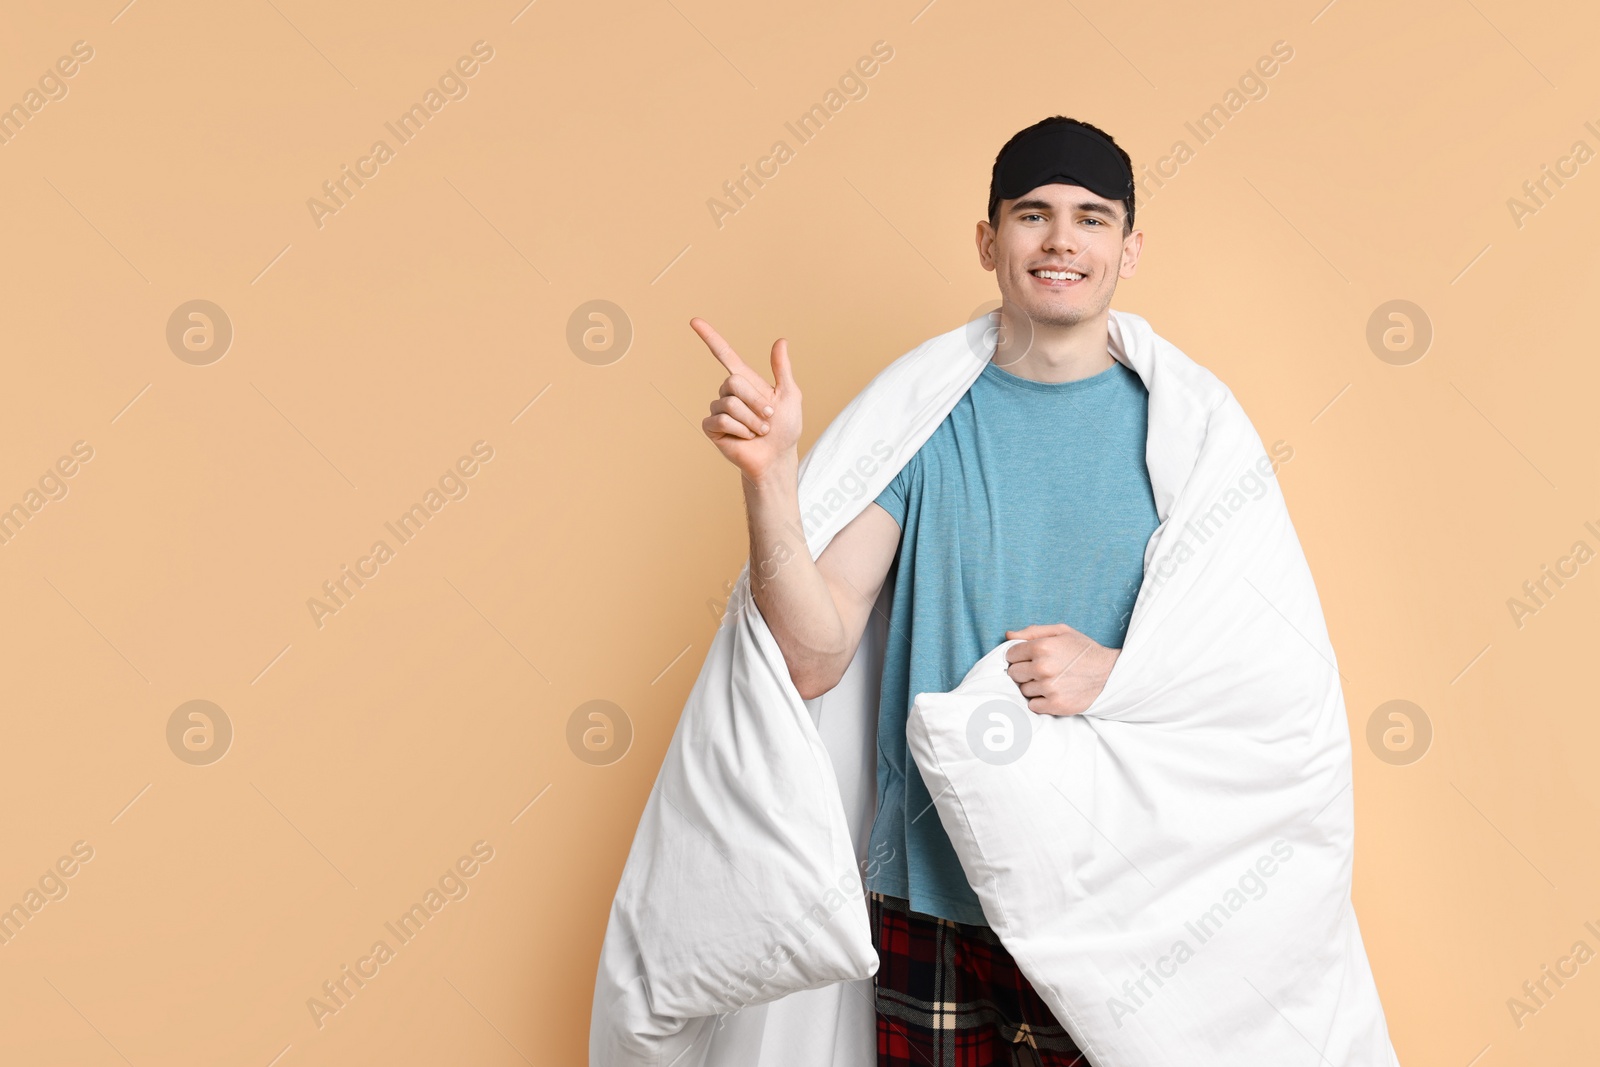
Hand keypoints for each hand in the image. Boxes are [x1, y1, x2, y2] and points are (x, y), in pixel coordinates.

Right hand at [690, 317, 802, 483]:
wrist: (777, 457)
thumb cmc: (785, 428)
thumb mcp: (789, 395)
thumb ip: (782, 369)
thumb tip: (781, 340)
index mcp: (745, 381)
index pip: (724, 354)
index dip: (709, 337)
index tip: (694, 321)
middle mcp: (729, 392)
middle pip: (733, 382)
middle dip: (756, 402)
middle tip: (768, 418)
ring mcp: (719, 409)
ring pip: (729, 404)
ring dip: (751, 420)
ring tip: (759, 431)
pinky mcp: (712, 428)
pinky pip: (721, 420)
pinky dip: (739, 430)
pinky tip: (746, 438)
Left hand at [1003, 623, 1118, 715]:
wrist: (1110, 674)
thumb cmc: (1084, 651)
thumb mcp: (1062, 632)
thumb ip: (1033, 631)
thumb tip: (1008, 636)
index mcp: (1042, 646)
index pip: (1010, 655)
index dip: (1018, 656)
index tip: (1028, 658)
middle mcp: (1043, 667)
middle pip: (1013, 673)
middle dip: (1023, 671)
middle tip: (1039, 670)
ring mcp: (1049, 688)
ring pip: (1023, 690)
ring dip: (1032, 686)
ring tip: (1049, 681)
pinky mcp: (1056, 705)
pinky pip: (1033, 705)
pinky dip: (1040, 701)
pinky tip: (1052, 693)